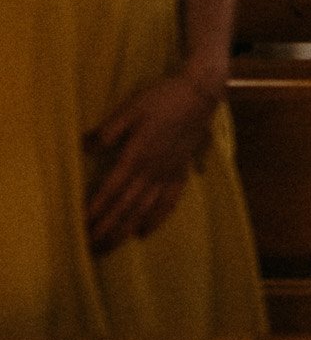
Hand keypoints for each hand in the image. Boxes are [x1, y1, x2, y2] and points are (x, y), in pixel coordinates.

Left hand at [85, 74, 219, 254]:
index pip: (112, 188)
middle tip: (92, 246)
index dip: (97, 207)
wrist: (199, 94)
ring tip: (112, 245)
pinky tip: (146, 231)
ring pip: (146, 208)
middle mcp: (153, 169)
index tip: (82, 224)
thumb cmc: (162, 98)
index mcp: (137, 155)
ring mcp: (168, 172)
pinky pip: (170, 201)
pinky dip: (157, 218)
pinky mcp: (181, 171)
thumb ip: (109, 130)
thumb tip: (86, 147)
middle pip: (127, 205)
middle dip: (108, 226)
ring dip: (127, 228)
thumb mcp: (130, 108)